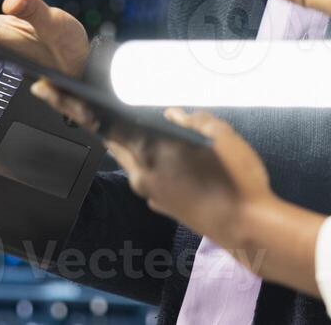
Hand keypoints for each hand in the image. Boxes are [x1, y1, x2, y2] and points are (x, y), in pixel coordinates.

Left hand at [100, 108, 274, 257]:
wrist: (246, 228)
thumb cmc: (237, 178)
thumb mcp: (223, 137)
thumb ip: (196, 120)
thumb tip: (173, 115)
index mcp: (153, 152)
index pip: (113, 129)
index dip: (98, 115)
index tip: (84, 103)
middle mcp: (144, 175)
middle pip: (118, 148)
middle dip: (113, 133)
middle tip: (112, 118)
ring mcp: (152, 195)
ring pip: (131, 167)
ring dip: (130, 152)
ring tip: (139, 136)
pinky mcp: (163, 209)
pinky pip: (146, 183)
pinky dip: (147, 170)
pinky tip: (163, 165)